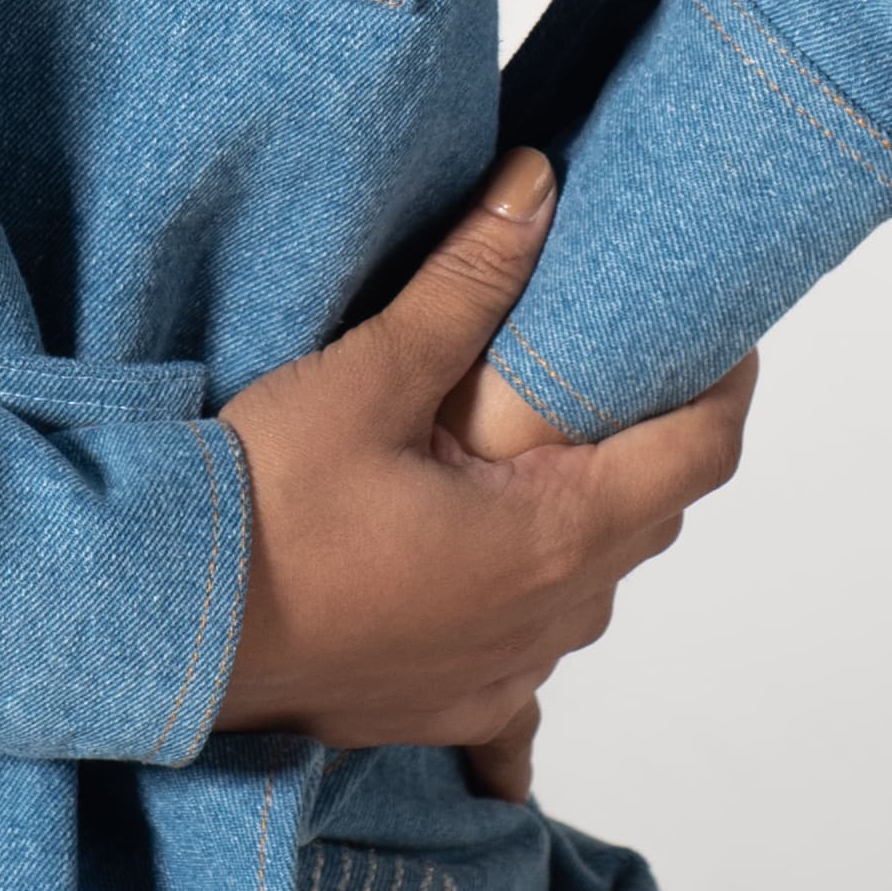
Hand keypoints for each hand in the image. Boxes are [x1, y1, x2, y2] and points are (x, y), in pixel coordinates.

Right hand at [209, 153, 755, 767]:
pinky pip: (526, 646)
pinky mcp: (448, 705)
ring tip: (520, 439)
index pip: (698, 455)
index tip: (719, 327)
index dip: (726, 382)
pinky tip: (467, 555)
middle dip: (645, 434)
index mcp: (552, 537)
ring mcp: (501, 675)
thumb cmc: (260, 509)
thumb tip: (539, 184)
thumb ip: (466, 281)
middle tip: (604, 355)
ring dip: (578, 510)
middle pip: (649, 514)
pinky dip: (519, 589)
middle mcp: (549, 621)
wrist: (165, 635)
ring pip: (587, 582)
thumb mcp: (365, 375)